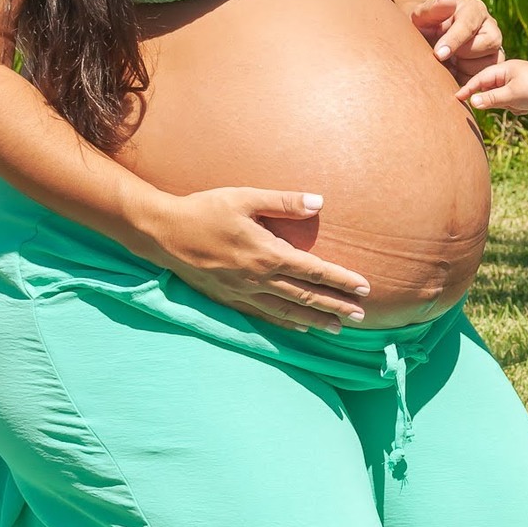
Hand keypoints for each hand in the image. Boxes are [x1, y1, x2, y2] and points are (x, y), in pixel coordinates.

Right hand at [149, 189, 369, 332]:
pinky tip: (299, 328)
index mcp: (267, 254)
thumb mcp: (245, 198)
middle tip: (362, 315)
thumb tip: (319, 202)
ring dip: (315, 320)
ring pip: (287, 311)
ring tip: (338, 328)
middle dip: (336, 305)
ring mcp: (243, 293)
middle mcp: (258, 279)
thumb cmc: (205, 210)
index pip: (313, 270)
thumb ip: (283, 202)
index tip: (364, 287)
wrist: (163, 233)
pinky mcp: (228, 299)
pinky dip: (285, 324)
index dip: (341, 279)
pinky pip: (263, 316)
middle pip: (305, 296)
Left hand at [409, 0, 503, 81]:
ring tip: (450, 61)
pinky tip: (456, 70)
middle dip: (463, 54)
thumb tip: (447, 0)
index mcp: (474, 9)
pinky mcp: (494, 64)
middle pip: (488, 44)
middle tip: (443, 55)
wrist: (429, 40)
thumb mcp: (422, 15)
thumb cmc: (426, 26)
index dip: (454, 41)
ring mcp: (495, 47)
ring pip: (489, 63)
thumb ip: (433, 9)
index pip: (469, 25)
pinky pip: (487, 77)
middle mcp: (490, 27)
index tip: (438, 54)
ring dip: (464, 68)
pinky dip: (468, 78)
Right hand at [455, 58, 527, 113]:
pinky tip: (526, 109)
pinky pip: (511, 103)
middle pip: (488, 89)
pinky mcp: (522, 93)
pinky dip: (516, 108)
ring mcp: (515, 83)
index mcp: (504, 69)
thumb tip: (472, 101)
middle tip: (498, 105)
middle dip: (493, 100)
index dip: (467, 88)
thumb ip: (491, 98)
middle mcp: (508, 74)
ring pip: (500, 99)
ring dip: (507, 105)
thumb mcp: (511, 95)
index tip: (456, 98)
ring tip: (520, 105)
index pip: (479, 79)